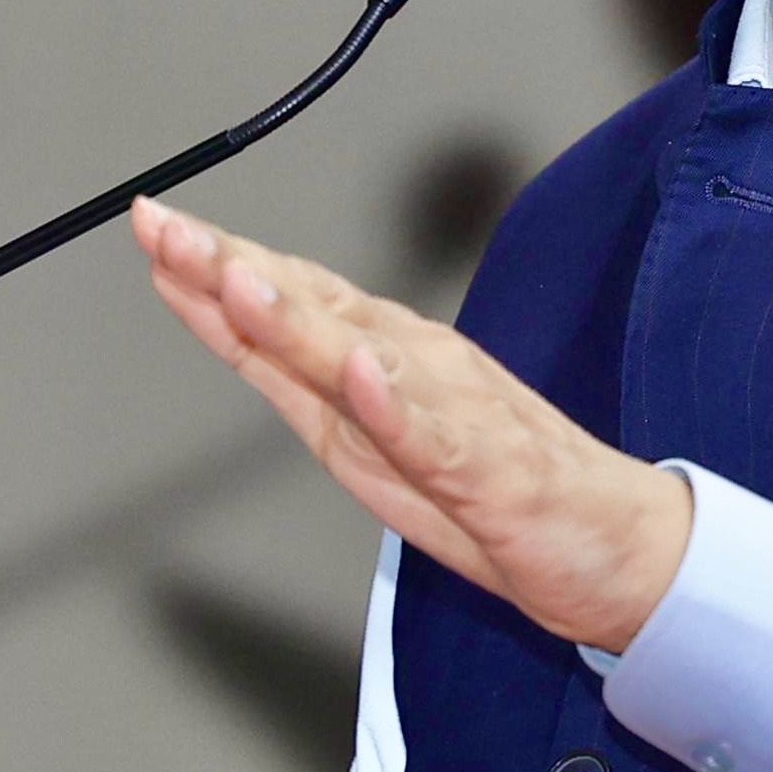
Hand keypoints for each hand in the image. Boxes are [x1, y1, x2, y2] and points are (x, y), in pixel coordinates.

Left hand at [130, 195, 690, 652]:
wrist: (613, 543)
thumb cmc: (500, 492)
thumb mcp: (376, 445)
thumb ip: (312, 386)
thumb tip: (238, 322)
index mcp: (385, 366)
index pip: (291, 304)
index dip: (218, 269)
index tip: (158, 227)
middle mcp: (418, 371)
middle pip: (313, 315)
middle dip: (235, 272)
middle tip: (171, 231)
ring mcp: (457, 415)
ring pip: (366, 360)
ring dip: (301, 320)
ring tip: (242, 284)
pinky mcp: (495, 470)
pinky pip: (438, 436)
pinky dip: (396, 404)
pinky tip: (363, 375)